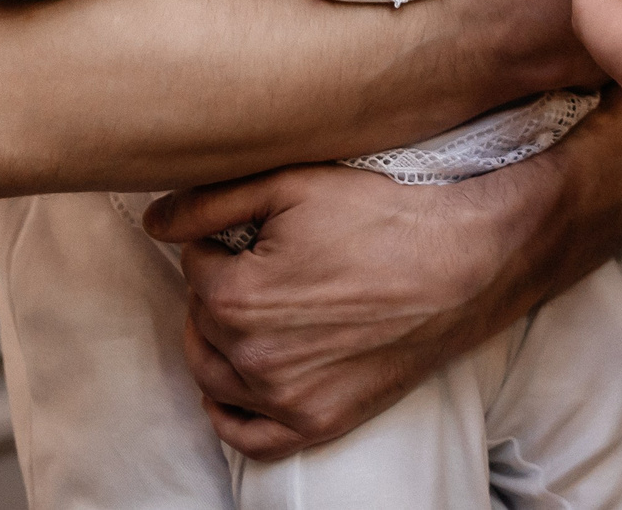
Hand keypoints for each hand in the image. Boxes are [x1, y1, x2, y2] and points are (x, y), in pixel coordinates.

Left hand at [140, 98, 621, 459]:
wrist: (469, 261)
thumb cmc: (386, 215)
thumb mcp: (294, 184)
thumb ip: (210, 202)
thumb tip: (152, 222)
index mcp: (234, 297)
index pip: (192, 264)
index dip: (222, 239)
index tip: (259, 229)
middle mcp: (251, 358)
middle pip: (199, 320)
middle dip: (222, 287)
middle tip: (268, 261)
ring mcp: (285, 399)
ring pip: (214, 374)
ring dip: (222, 340)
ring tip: (260, 306)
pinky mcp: (320, 423)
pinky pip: (250, 437)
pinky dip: (233, 411)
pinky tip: (241, 381)